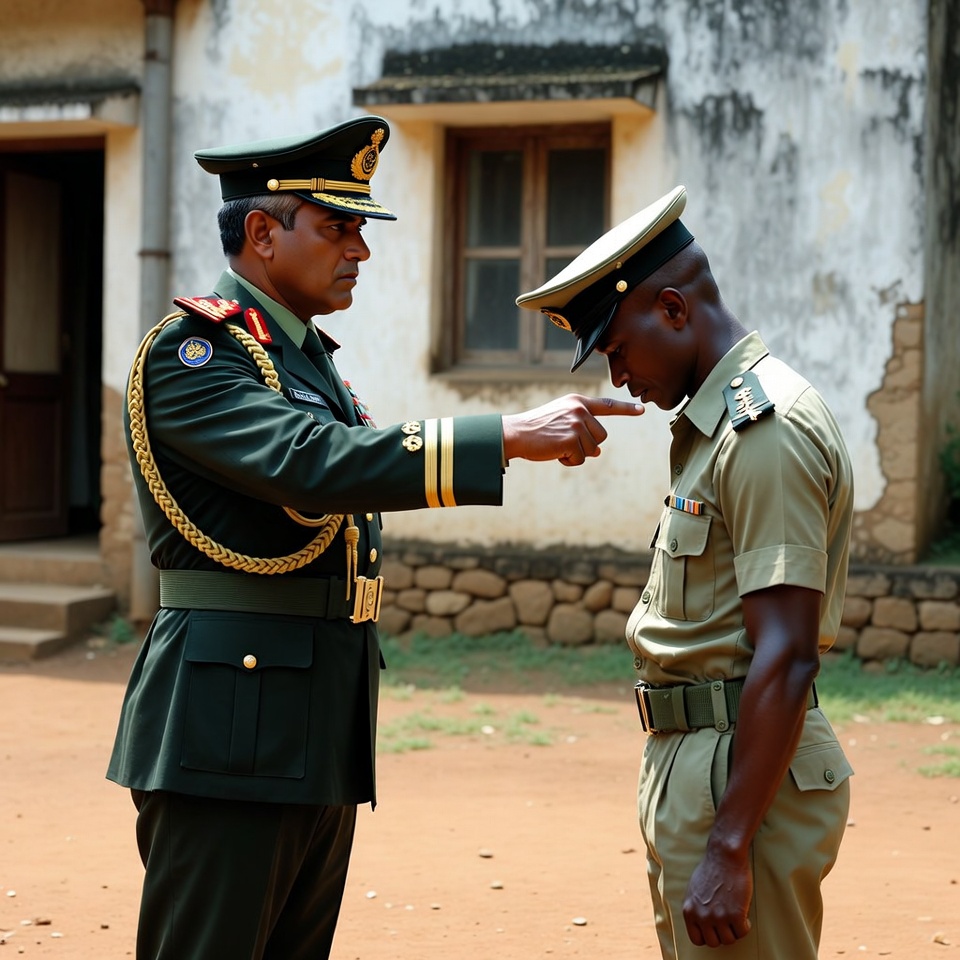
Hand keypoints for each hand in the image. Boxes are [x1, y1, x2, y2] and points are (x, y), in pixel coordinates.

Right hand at [501, 394, 643, 466]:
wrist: (516, 433)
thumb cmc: (536, 429)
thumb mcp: (560, 423)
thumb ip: (581, 431)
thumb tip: (598, 451)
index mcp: (577, 402)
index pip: (607, 405)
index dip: (626, 409)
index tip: (641, 410)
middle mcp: (580, 410)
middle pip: (601, 436)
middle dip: (586, 444)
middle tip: (563, 443)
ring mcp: (577, 423)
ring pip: (592, 449)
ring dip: (576, 454)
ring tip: (556, 446)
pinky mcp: (572, 438)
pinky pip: (581, 458)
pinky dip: (569, 460)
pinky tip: (555, 453)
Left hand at [682, 847, 752, 947]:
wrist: (724, 856)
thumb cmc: (710, 870)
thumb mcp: (693, 891)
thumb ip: (695, 909)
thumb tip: (701, 924)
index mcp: (689, 910)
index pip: (697, 939)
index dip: (708, 935)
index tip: (715, 929)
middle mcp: (702, 916)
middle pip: (714, 942)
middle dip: (722, 934)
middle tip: (727, 922)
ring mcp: (719, 916)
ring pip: (729, 940)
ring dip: (734, 930)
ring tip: (735, 917)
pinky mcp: (735, 914)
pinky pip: (742, 933)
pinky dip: (745, 926)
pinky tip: (744, 915)